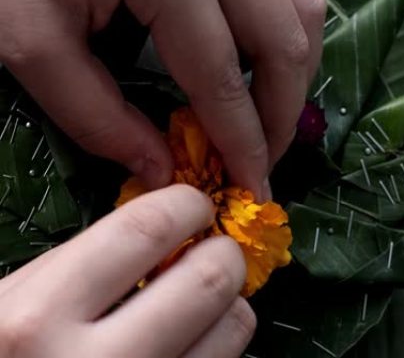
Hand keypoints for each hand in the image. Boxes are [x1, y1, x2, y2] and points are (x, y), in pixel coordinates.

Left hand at [0, 0, 326, 200]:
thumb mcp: (30, 40)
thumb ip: (93, 114)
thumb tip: (160, 171)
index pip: (222, 78)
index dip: (244, 142)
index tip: (255, 187)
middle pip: (283, 44)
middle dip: (281, 116)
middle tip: (261, 159)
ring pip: (300, 11)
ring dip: (293, 73)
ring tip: (265, 115)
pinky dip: (288, 34)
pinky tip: (262, 62)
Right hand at [0, 185, 254, 357]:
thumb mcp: (8, 307)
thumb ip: (76, 270)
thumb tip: (157, 237)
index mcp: (37, 319)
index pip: (144, 230)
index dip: (185, 206)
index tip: (195, 206)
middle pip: (208, 280)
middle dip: (225, 254)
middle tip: (217, 253)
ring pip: (234, 329)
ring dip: (230, 304)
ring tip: (206, 305)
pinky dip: (219, 347)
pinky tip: (193, 344)